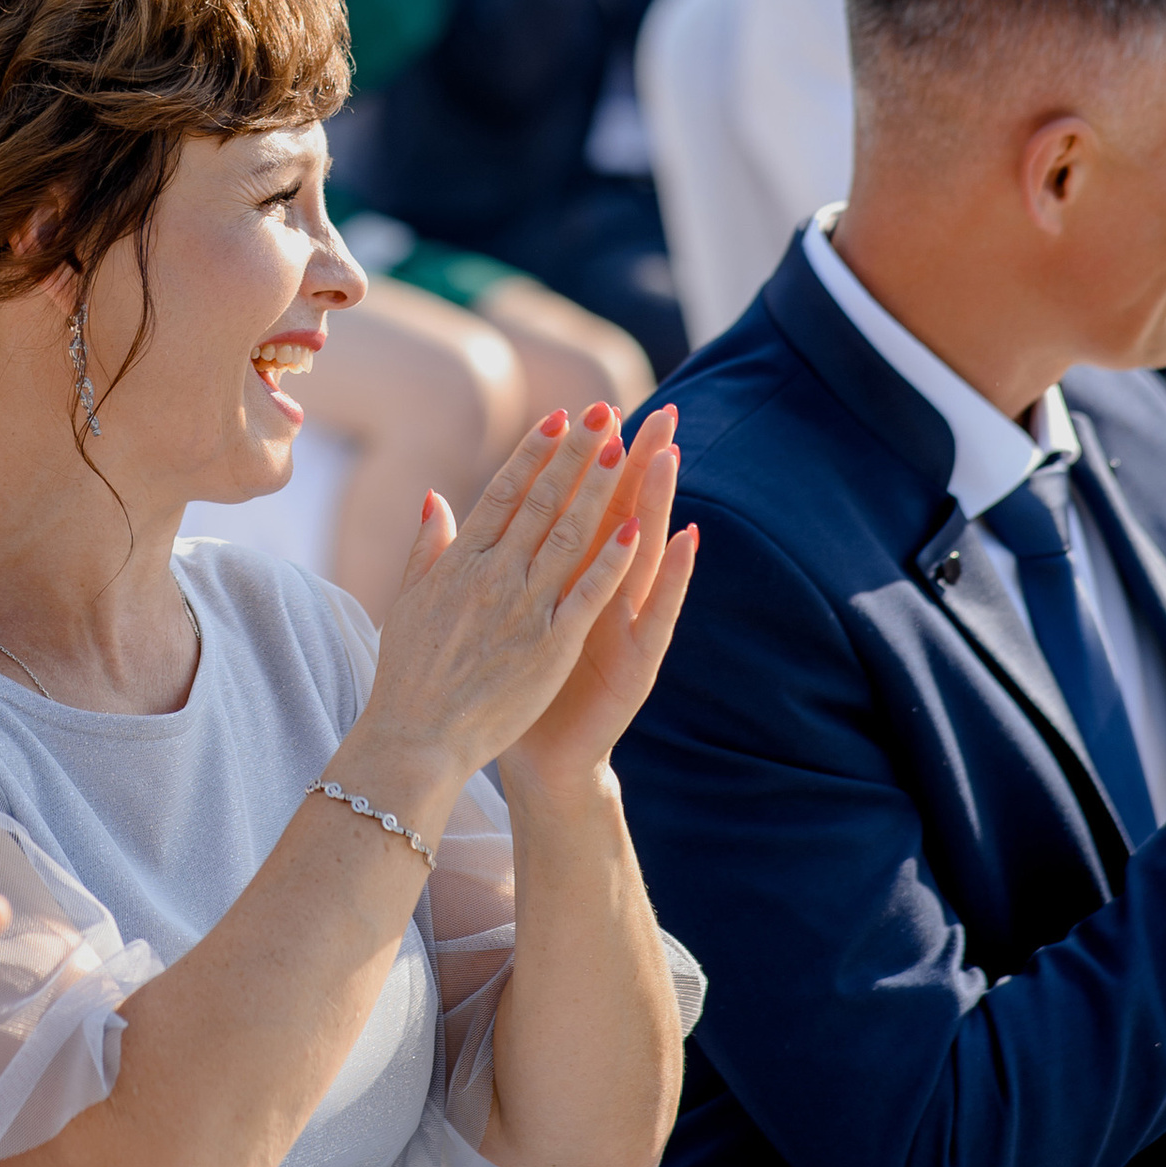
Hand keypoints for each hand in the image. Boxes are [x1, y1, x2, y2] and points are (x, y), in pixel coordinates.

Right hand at [356, 405, 688, 810]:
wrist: (415, 738)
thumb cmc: (407, 675)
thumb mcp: (408, 601)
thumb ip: (427, 547)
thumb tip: (436, 498)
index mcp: (461, 562)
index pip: (505, 492)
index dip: (536, 452)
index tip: (561, 418)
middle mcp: (494, 576)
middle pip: (544, 501)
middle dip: (577, 453)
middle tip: (606, 412)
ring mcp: (524, 609)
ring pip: (571, 535)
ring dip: (600, 489)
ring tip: (626, 448)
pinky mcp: (551, 646)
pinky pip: (589, 594)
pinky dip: (613, 559)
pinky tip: (638, 528)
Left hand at [500, 406, 696, 802]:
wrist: (540, 758)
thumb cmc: (519, 684)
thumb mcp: (506, 611)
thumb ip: (500, 558)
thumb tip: (479, 507)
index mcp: (569, 577)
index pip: (585, 506)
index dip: (593, 460)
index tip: (600, 408)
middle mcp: (607, 592)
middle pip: (626, 515)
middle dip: (642, 464)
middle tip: (660, 412)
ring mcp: (627, 623)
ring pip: (646, 551)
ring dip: (660, 502)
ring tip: (671, 455)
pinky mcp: (639, 660)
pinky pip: (658, 611)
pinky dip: (672, 575)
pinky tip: (685, 538)